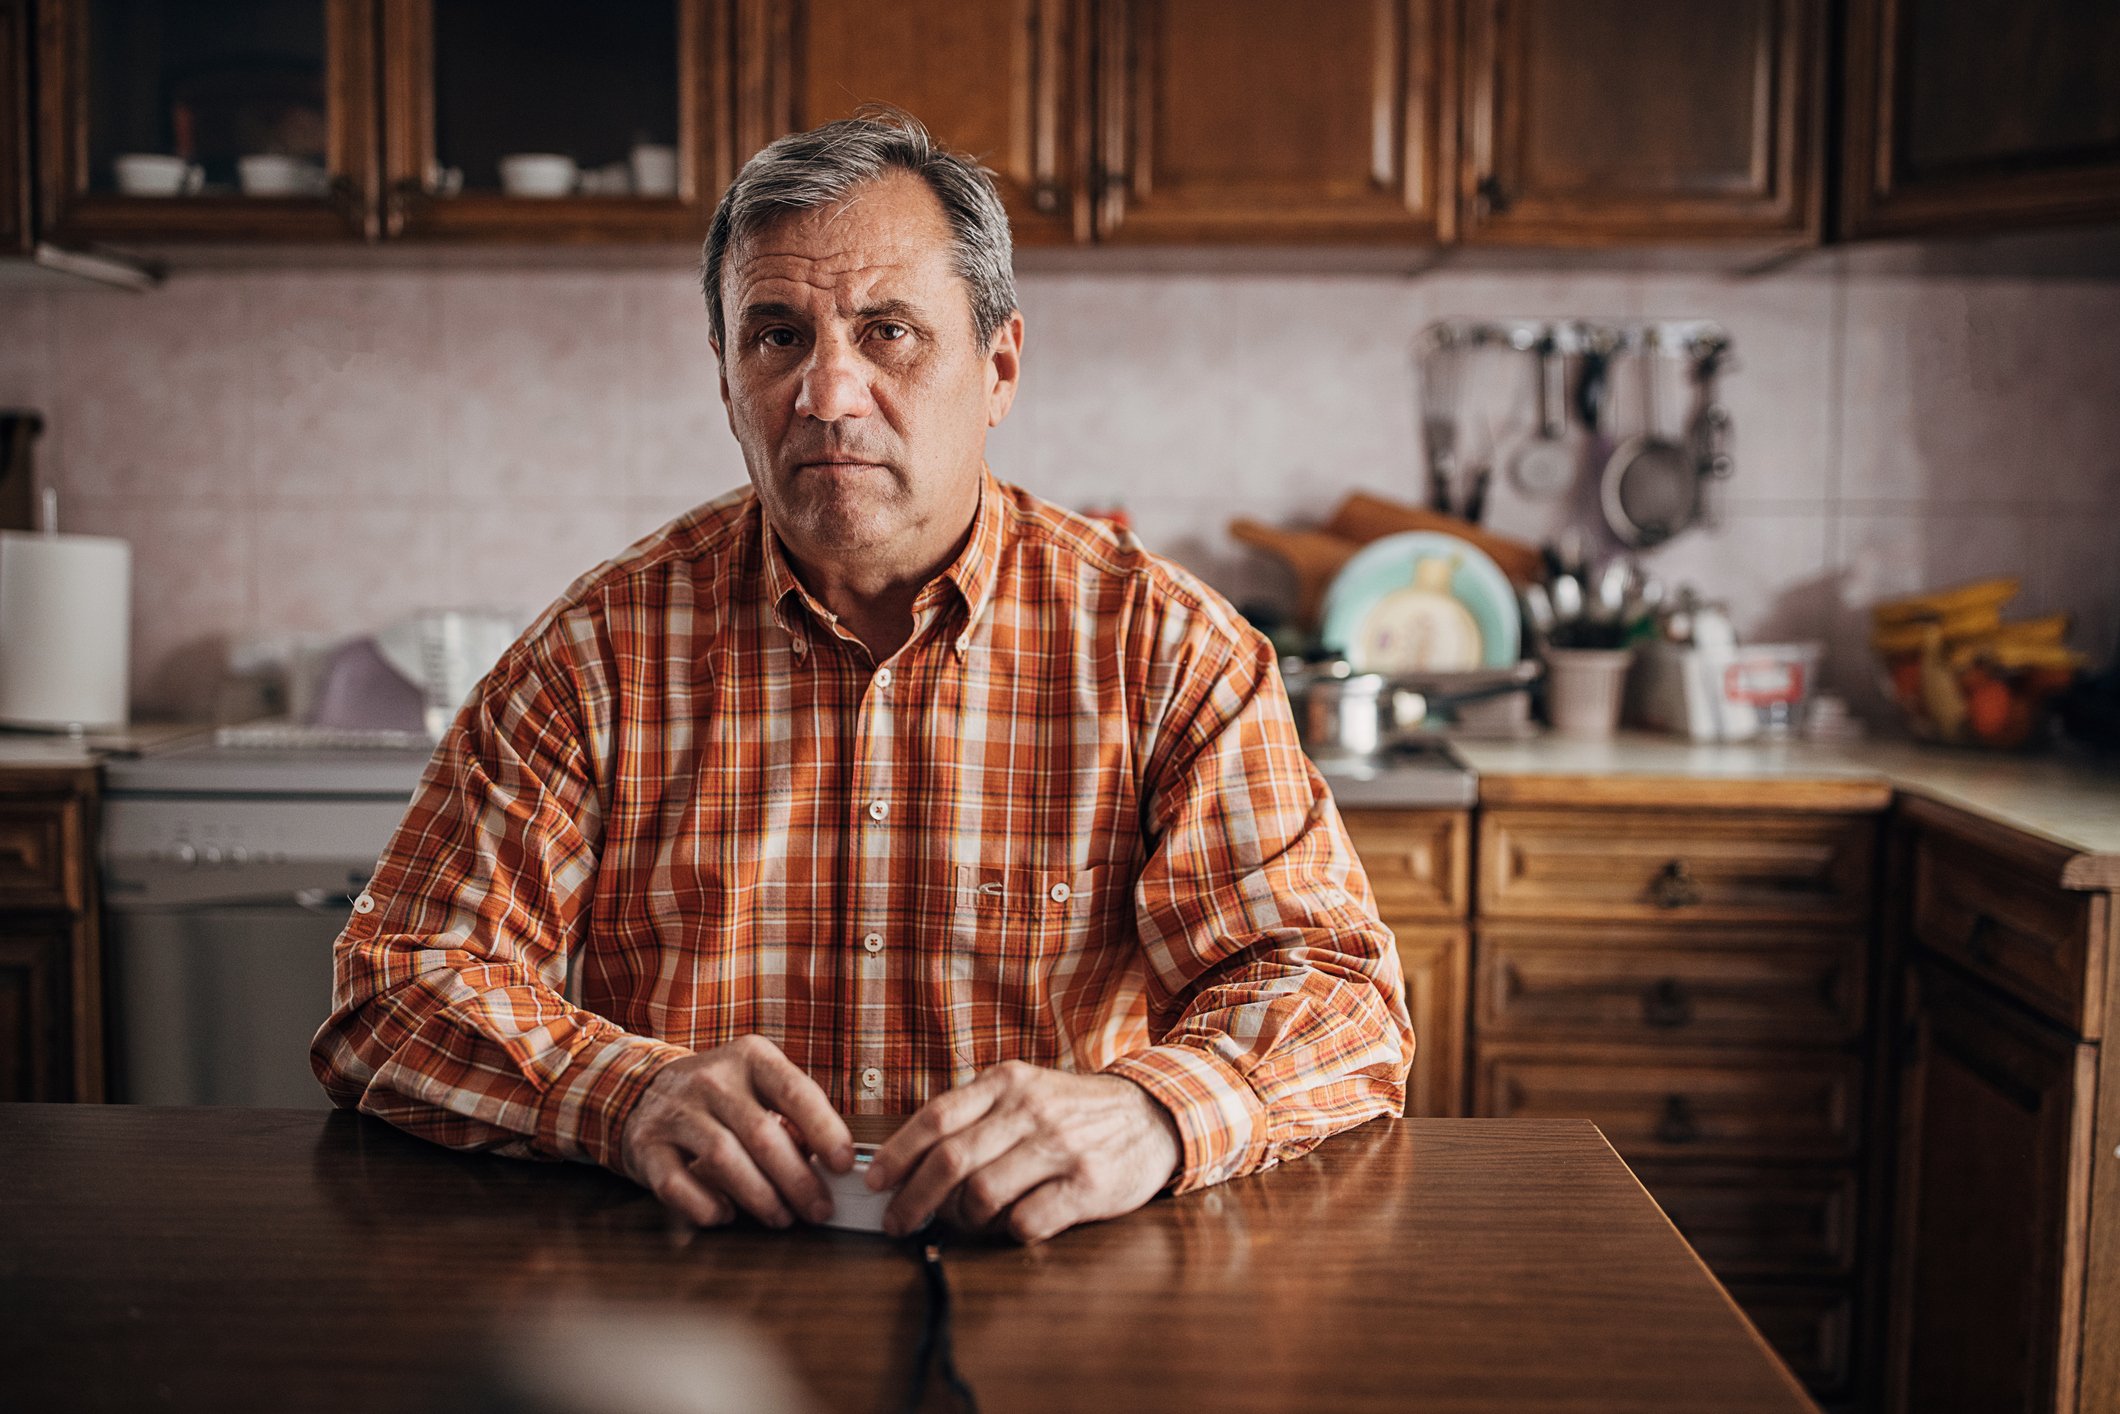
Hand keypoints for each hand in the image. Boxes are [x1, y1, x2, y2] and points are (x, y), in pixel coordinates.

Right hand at [617, 1034, 853, 1229]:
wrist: (645, 1088)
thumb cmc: (720, 1096)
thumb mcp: (758, 1087)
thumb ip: (793, 1117)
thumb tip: (833, 1168)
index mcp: (750, 1057)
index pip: (795, 1091)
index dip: (825, 1130)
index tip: (845, 1165)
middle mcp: (711, 1078)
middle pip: (762, 1133)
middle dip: (797, 1179)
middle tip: (819, 1210)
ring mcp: (675, 1111)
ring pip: (723, 1158)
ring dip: (759, 1197)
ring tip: (781, 1217)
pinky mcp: (647, 1145)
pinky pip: (676, 1183)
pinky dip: (704, 1206)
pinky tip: (725, 1215)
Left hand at [866, 1061, 1181, 1243]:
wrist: (1153, 1114)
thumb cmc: (1074, 1111)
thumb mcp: (1025, 1091)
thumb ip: (975, 1116)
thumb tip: (910, 1161)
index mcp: (1007, 1082)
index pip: (936, 1118)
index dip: (898, 1154)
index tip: (874, 1182)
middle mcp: (1031, 1110)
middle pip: (950, 1160)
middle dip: (912, 1200)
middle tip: (897, 1222)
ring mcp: (1060, 1147)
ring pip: (982, 1194)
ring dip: (961, 1219)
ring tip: (963, 1222)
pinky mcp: (1087, 1185)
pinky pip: (1027, 1221)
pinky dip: (1007, 1232)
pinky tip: (1010, 1226)